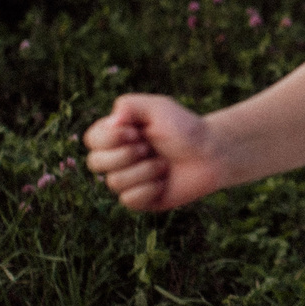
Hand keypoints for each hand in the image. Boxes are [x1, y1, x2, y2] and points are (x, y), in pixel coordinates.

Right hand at [84, 94, 229, 212]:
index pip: (91, 140)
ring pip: (114, 183)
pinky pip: (129, 200)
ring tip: (163, 164)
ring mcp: (128, 181)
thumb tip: (110, 123)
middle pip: (95, 163)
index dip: (110, 138)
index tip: (136, 132)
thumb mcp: (158, 108)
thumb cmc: (185, 128)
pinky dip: (148, 189)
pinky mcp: (141, 200)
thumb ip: (129, 105)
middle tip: (149, 148)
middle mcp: (117, 158)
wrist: (212, 154)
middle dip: (125, 155)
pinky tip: (164, 182)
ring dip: (144, 171)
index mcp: (116, 135)